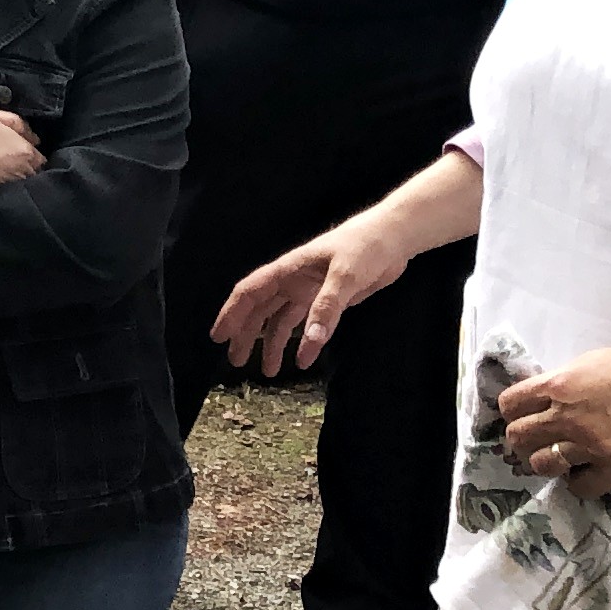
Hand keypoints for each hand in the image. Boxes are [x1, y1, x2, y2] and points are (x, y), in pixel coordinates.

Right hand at [0, 107, 43, 198]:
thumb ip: (18, 122)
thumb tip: (32, 135)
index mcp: (25, 153)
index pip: (40, 156)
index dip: (32, 149)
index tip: (22, 144)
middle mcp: (22, 172)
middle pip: (33, 170)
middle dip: (28, 163)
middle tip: (12, 153)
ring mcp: (9, 185)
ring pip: (20, 179)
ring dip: (16, 172)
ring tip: (0, 162)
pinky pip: (7, 186)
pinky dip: (4, 180)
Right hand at [216, 216, 408, 375]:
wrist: (392, 239)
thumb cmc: (364, 248)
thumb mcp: (345, 277)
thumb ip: (326, 309)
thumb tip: (309, 345)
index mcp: (288, 270)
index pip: (250, 292)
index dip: (231, 313)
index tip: (218, 336)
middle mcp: (292, 281)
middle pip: (260, 309)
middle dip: (245, 334)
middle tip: (235, 360)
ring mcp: (309, 291)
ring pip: (280, 319)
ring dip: (271, 343)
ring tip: (268, 370)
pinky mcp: (327, 300)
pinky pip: (305, 323)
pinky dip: (300, 341)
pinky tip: (300, 359)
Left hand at [495, 342, 610, 496]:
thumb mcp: (592, 362)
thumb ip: (564, 381)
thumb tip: (543, 396)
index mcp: (560, 384)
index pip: (510, 404)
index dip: (512, 412)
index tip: (521, 416)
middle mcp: (567, 415)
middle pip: (518, 436)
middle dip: (521, 439)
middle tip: (534, 441)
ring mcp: (590, 444)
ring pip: (542, 464)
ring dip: (545, 462)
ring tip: (558, 458)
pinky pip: (580, 487)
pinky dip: (577, 482)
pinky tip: (585, 473)